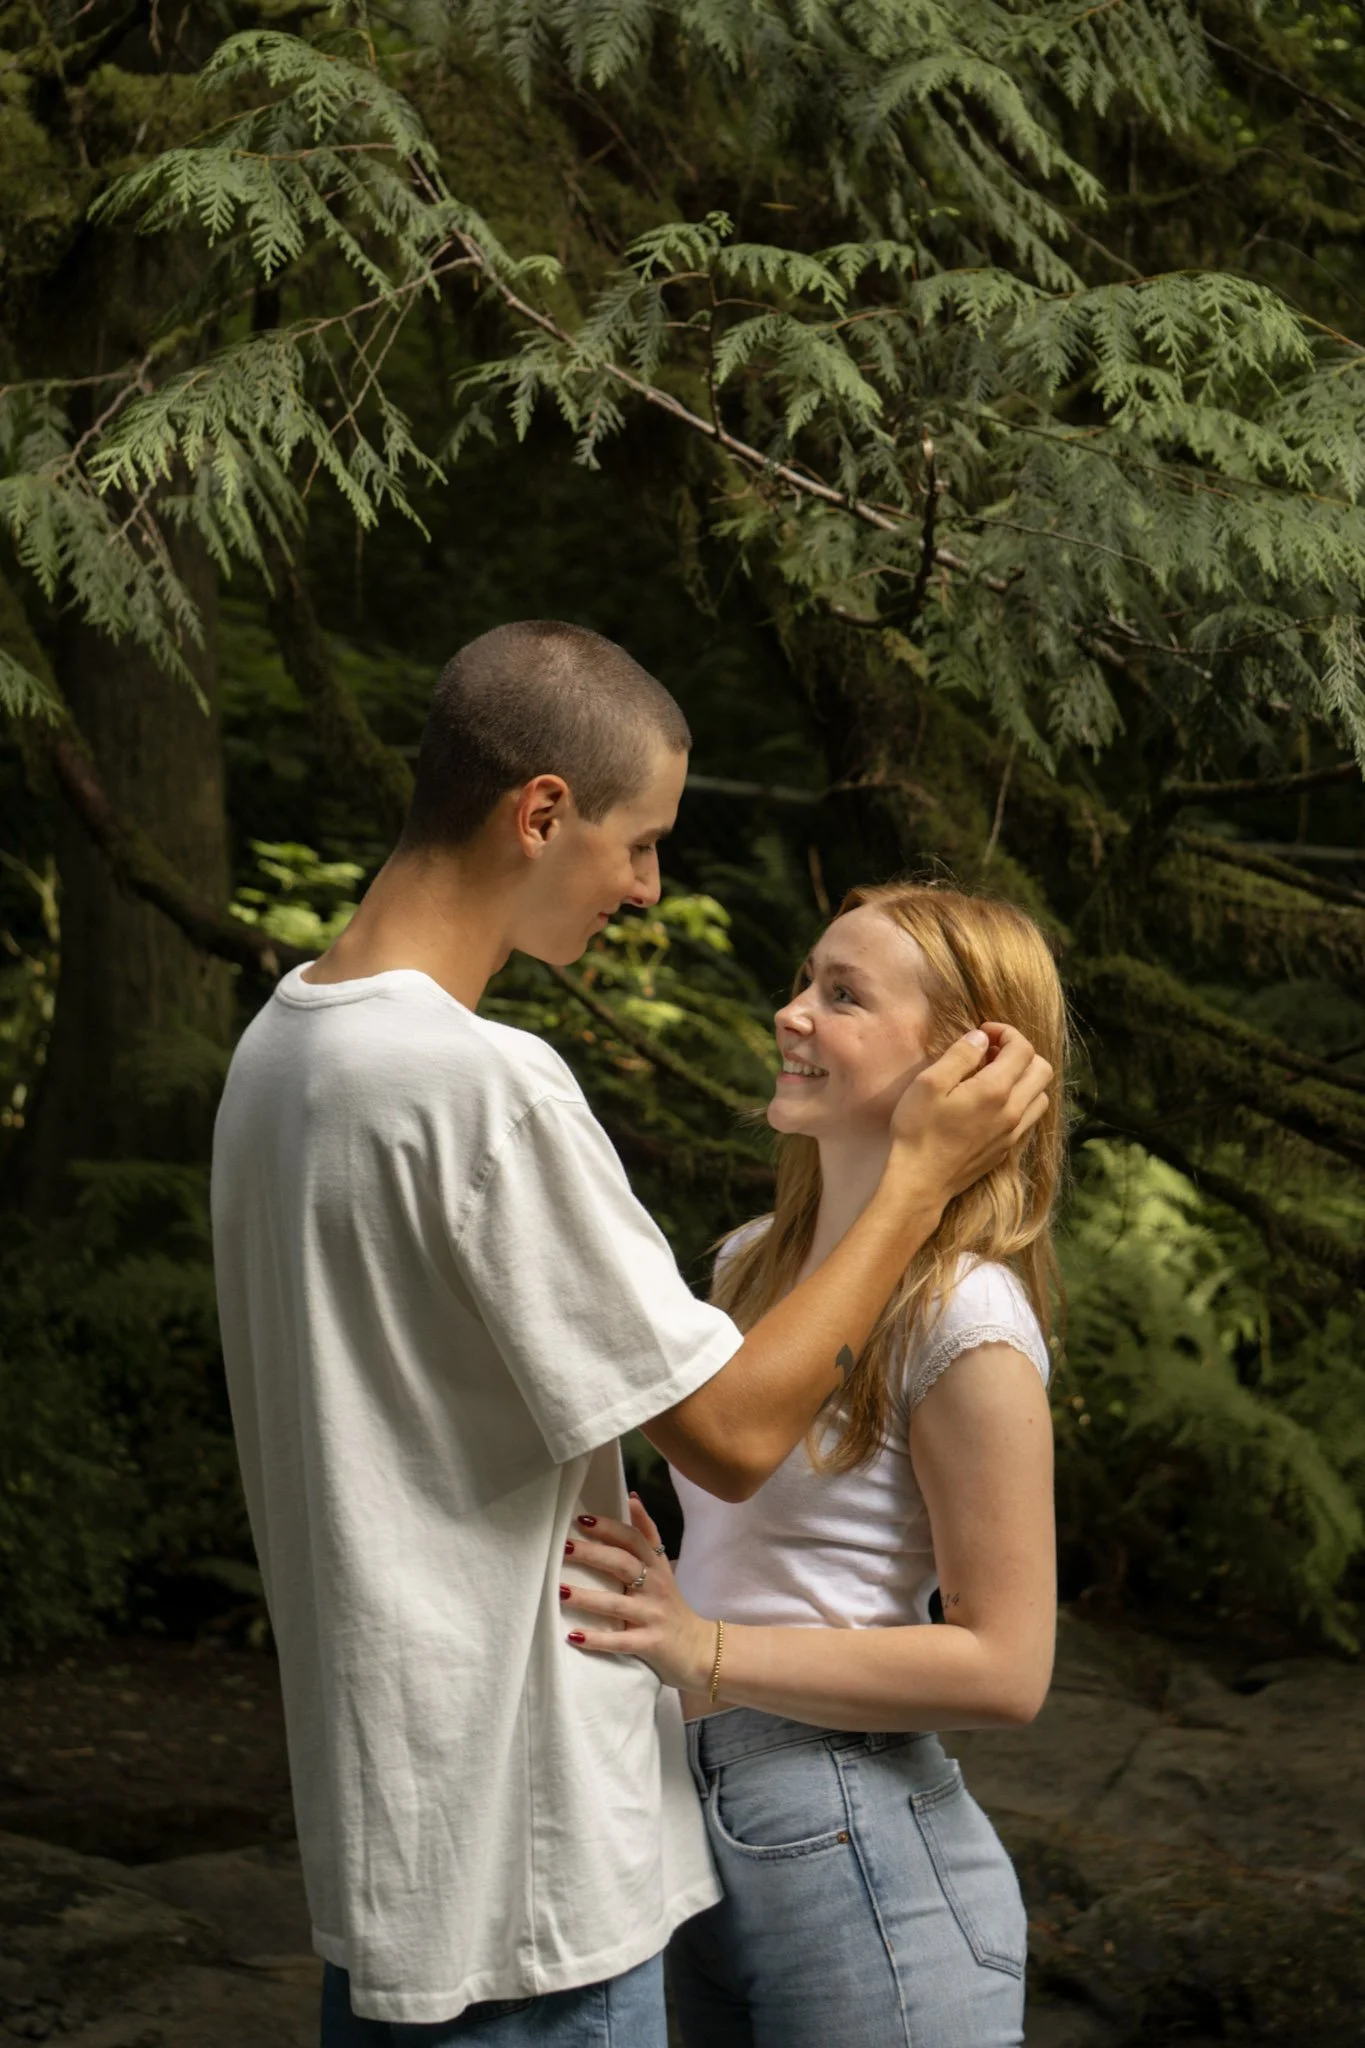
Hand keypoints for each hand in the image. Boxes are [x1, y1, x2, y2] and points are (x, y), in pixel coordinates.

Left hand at [561, 1497, 714, 1693]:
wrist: (699, 1648)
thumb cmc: (671, 1605)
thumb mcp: (663, 1568)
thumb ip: (647, 1536)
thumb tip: (631, 1498)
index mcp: (656, 1566)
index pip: (634, 1539)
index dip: (610, 1528)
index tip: (582, 1519)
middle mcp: (655, 1586)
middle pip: (623, 1564)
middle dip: (593, 1554)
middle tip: (564, 1547)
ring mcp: (653, 1615)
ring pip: (617, 1603)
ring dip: (587, 1598)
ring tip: (560, 1591)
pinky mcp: (650, 1643)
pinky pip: (621, 1641)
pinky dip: (597, 1639)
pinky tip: (574, 1635)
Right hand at [889, 1022, 1051, 1201]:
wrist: (920, 1182)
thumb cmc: (918, 1130)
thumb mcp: (929, 1084)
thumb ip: (960, 1056)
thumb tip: (981, 1039)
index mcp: (995, 1090)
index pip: (1023, 1049)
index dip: (1006, 1032)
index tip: (983, 1033)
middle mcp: (1013, 1111)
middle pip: (1042, 1070)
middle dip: (1021, 1052)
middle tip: (991, 1052)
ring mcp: (1013, 1133)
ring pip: (1041, 1095)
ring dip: (1024, 1078)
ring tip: (994, 1076)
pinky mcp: (1006, 1149)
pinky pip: (1029, 1117)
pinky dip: (1020, 1100)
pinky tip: (993, 1103)